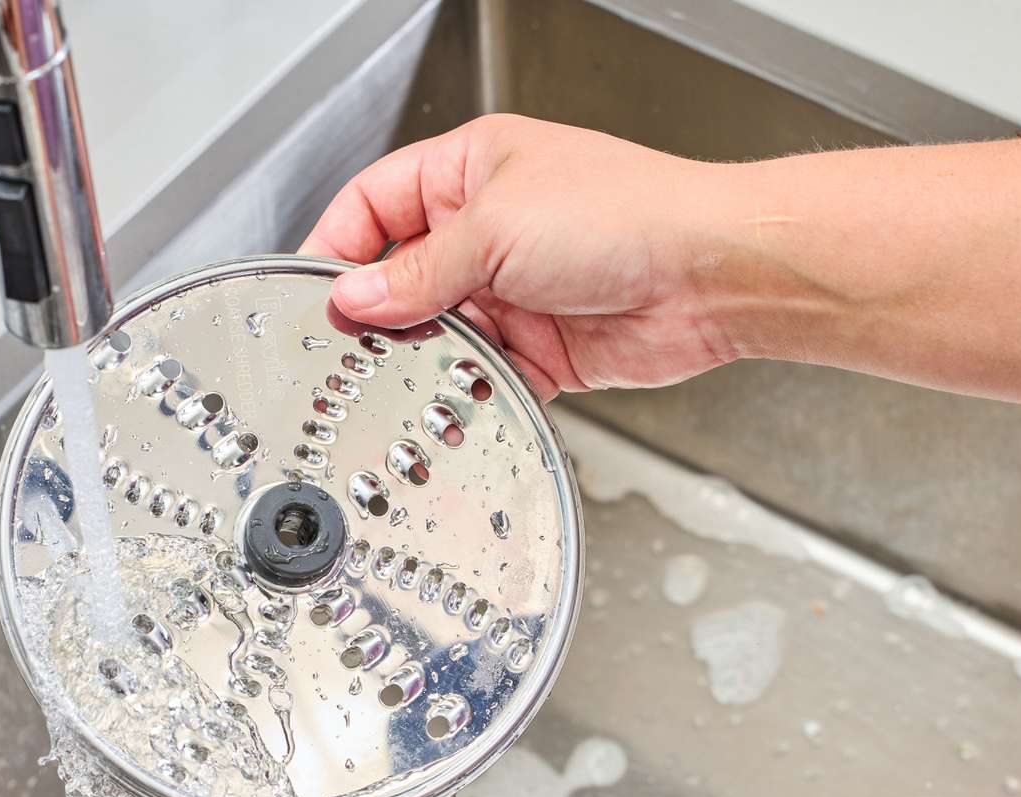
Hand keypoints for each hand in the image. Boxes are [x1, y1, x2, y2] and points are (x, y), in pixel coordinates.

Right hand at [299, 114, 736, 398]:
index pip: (374, 203)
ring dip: (428, 358)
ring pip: (440, 333)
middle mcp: (488, 228)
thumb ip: (416, 272)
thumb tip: (356, 297)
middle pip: (402, 276)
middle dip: (382, 313)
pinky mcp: (538, 344)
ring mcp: (513, 288)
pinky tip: (457, 399)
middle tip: (354, 345)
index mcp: (470, 171)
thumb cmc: (628, 214)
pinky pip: (484, 374)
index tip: (311, 292)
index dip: (337, 245)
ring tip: (411, 375)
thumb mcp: (495, 229)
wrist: (709, 276)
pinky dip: (469, 392)